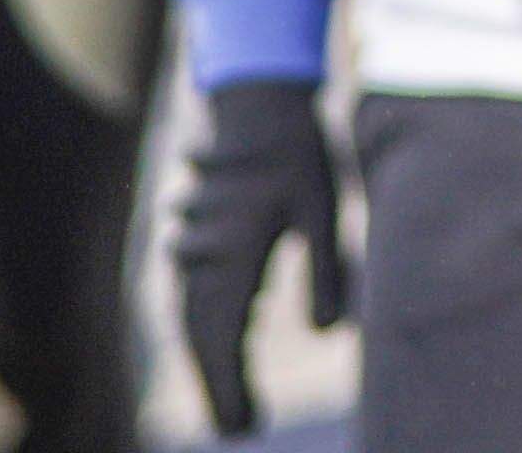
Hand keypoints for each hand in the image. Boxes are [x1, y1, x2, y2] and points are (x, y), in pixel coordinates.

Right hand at [167, 76, 343, 438]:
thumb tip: (327, 334)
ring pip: (193, 318)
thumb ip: (326, 272)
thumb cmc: (294, 153)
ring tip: (235, 400)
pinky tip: (228, 345)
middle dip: (220, 385)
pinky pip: (194, 294)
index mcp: (232, 256)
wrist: (254, 101)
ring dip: (211, 359)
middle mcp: (203, 258)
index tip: (244, 428)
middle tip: (240, 427)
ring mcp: (194, 248)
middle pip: (201, 338)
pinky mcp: (199, 238)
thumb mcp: (322, 209)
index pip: (221, 340)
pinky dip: (207, 327)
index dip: (229, 389)